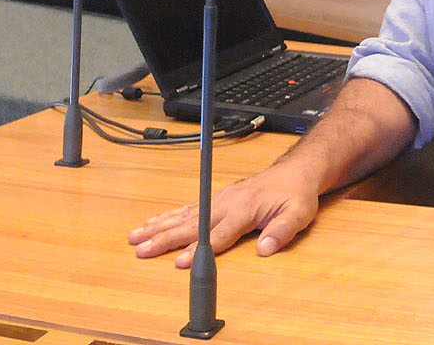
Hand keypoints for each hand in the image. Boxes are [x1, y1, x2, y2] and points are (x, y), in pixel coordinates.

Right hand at [128, 160, 321, 265]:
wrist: (295, 172)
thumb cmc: (295, 194)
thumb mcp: (298, 214)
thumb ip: (281, 232)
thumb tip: (265, 249)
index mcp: (243, 210)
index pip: (216, 235)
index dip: (197, 250)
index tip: (178, 262)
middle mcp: (225, 203)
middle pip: (191, 225)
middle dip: (164, 239)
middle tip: (141, 249)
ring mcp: (218, 199)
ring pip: (183, 216)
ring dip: (158, 227)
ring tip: (135, 236)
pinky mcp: (216, 198)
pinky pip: (187, 208)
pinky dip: (167, 216)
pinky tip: (152, 222)